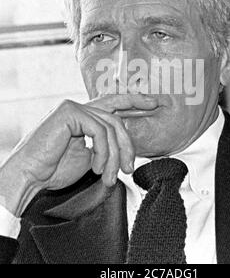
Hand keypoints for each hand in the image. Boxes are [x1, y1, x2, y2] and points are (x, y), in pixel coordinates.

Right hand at [0, 94, 157, 215]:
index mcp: (84, 117)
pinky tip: (96, 168)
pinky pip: (99, 131)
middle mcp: (80, 108)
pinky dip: (103, 152)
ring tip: (108, 177)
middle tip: (129, 166)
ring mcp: (74, 108)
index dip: (134, 100)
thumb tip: (125, 151)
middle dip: (128, 143)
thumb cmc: (53, 169)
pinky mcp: (69, 112)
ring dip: (114, 157)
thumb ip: (105, 147)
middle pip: (116, 118)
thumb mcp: (89, 157)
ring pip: (110, 127)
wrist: (28, 177)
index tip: (152, 103)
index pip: (113, 103)